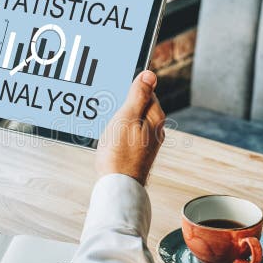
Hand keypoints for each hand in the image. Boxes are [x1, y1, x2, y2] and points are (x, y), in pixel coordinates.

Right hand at [95, 70, 164, 184]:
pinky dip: (118, 133)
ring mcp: (147, 142)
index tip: (115, 95)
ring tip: (106, 127)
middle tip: (108, 112)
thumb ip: (138, 95)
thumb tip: (150, 74)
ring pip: (132, 121)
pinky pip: (127, 134)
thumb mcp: (127, 117)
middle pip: (138, 106)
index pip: (146, 91)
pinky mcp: (137, 153)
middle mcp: (155, 130)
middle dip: (122, 105)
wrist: (118, 187)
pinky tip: (108, 139)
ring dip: (119, 120)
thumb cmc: (120, 154)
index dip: (129, 90)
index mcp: (155, 117)